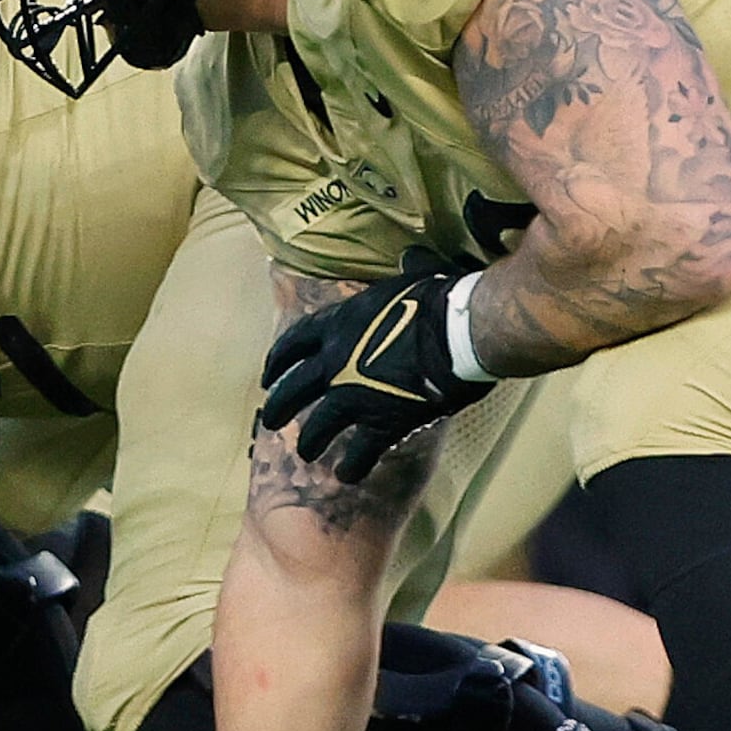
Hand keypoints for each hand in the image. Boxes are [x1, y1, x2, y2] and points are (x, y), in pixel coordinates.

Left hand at [257, 250, 491, 482]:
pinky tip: (347, 475)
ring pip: (320, 425)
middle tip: (271, 420)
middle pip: (294, 390)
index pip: (293, 344)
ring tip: (307, 453)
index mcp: (338, 325)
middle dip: (279, 406)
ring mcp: (355, 395)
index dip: (278, 361)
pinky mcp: (382, 421)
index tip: (268, 376)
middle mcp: (335, 362)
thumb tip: (411, 255)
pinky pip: (361, 450)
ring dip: (311, 441)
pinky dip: (353, 465)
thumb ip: (405, 271)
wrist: (463, 330)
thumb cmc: (443, 299)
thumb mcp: (414, 277)